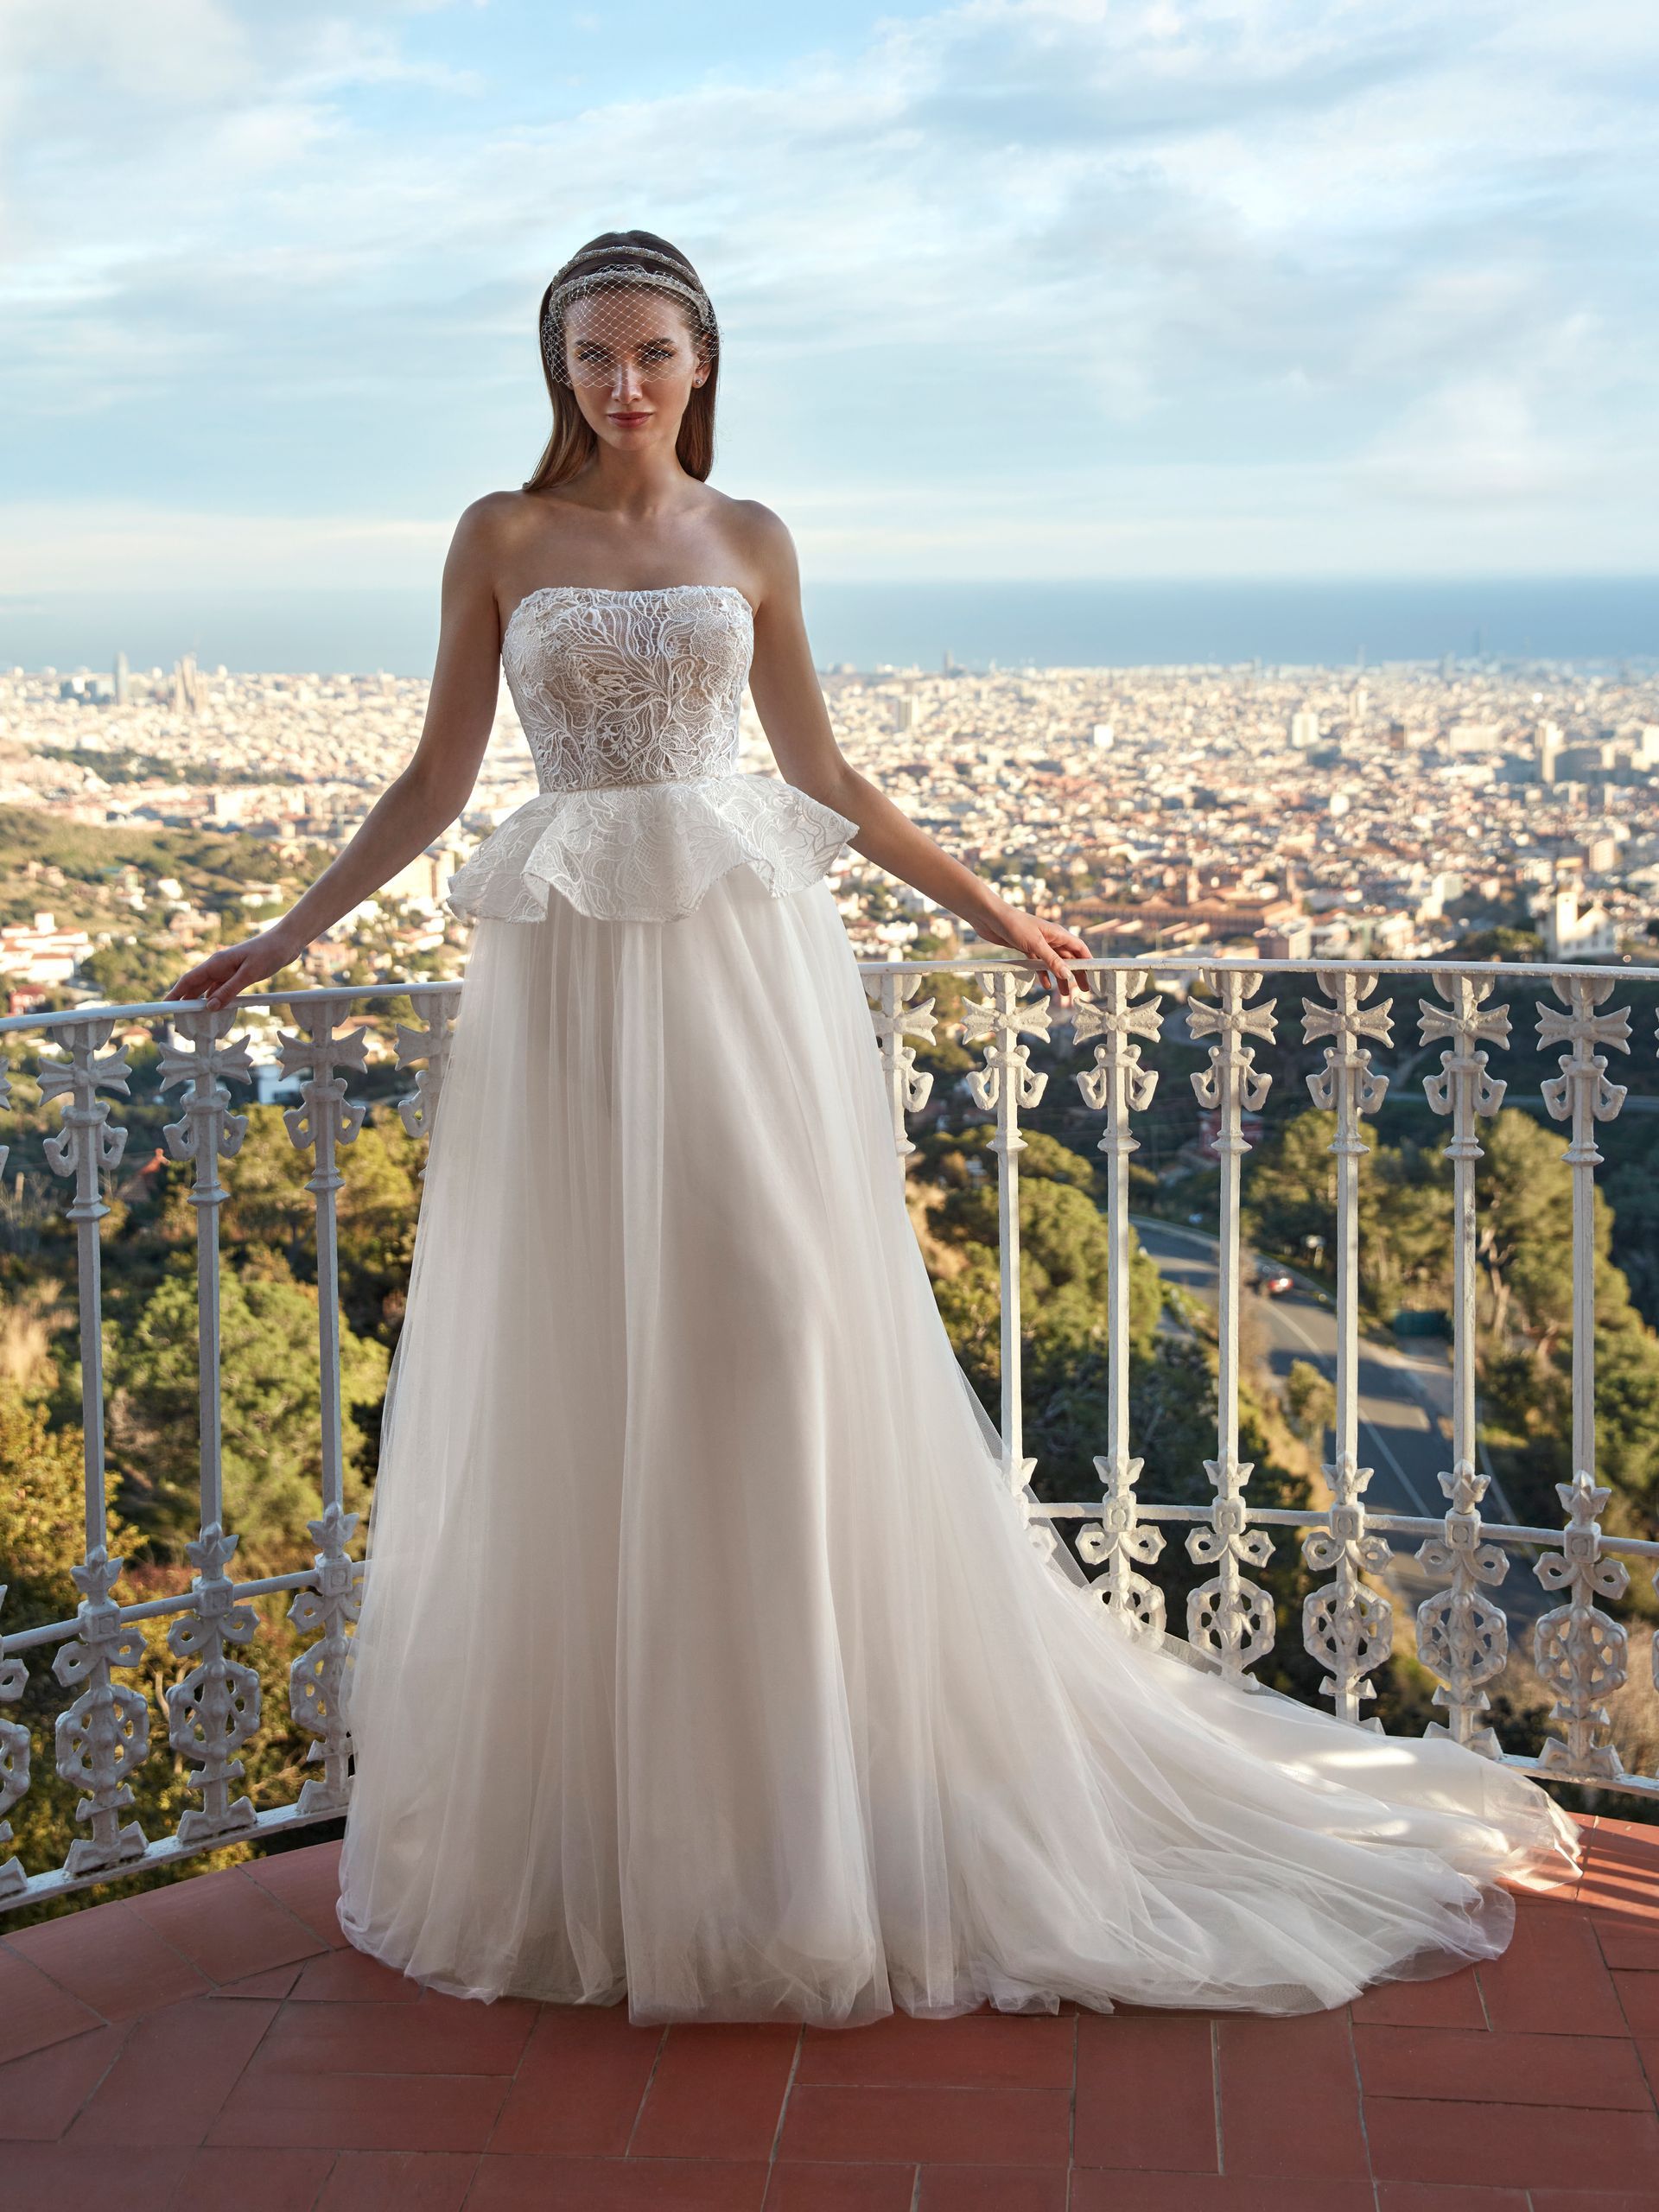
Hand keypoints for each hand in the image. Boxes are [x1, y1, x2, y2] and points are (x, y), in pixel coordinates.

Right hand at [162, 926, 304, 1011]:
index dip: (175, 993)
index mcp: (216, 962)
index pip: (189, 980)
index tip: (164, 1006)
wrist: (287, 942)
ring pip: (208, 990)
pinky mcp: (238, 975)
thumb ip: (229, 990)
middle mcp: (218, 966)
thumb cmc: (269, 953)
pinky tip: (215, 1013)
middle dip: (185, 1003)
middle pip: (195, 987)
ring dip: (200, 1004)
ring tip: (193, 1022)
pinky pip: (222, 991)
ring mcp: (228, 971)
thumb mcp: (250, 973)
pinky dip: (217, 1002)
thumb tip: (210, 1007)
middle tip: (178, 1022)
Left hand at [970, 902, 1090, 1005]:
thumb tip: (1068, 975)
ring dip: (1060, 977)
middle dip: (1076, 973)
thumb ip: (1052, 960)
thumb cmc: (1014, 925)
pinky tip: (1046, 985)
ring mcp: (1039, 944)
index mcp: (1058, 934)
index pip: (1080, 949)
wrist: (990, 917)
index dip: (1089, 962)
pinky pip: (1039, 964)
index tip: (1095, 976)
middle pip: (1069, 958)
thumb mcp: (1035, 944)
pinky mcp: (1026, 948)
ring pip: (1054, 963)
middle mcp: (1051, 939)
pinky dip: (1043, 974)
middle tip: (1083, 989)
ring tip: (1065, 993)